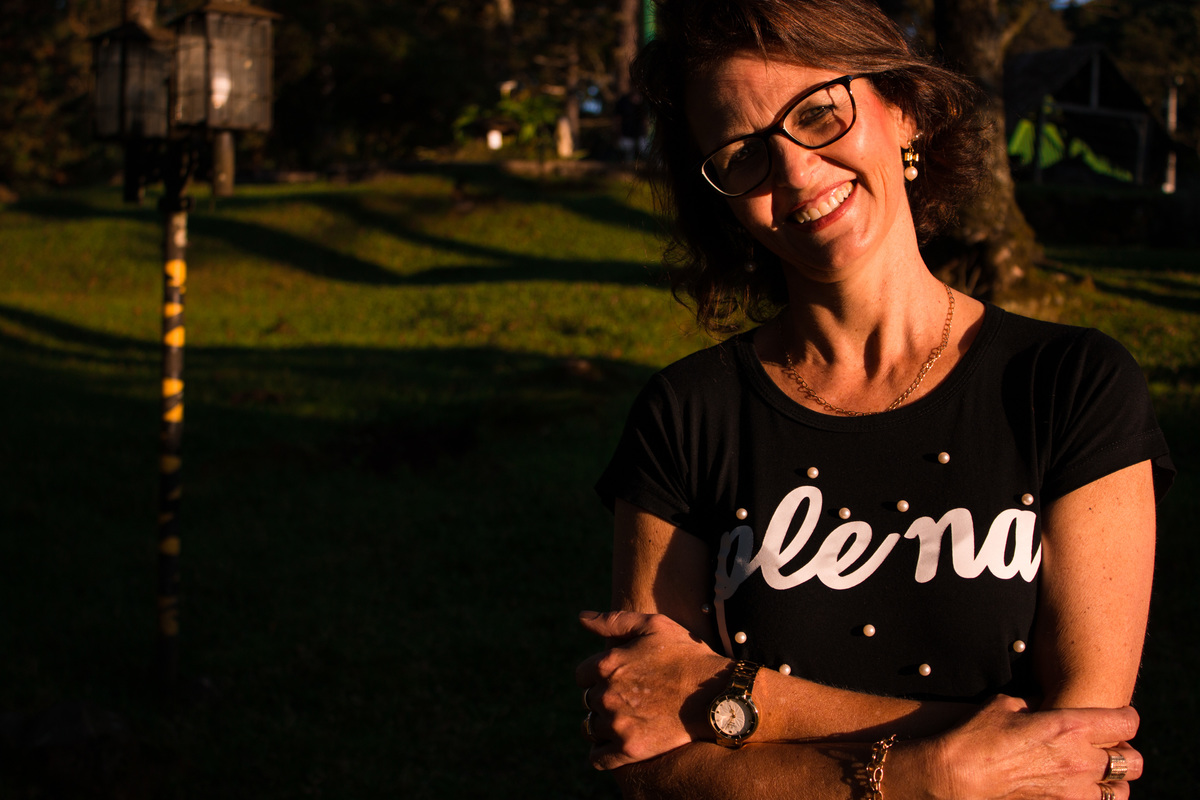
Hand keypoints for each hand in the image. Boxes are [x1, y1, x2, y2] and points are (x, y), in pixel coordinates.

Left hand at [575, 610, 729, 769]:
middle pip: (588, 700)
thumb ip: (613, 621)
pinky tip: (615, 744)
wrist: (717, 694)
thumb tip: (581, 617)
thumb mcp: (653, 625)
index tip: (617, 678)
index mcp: (608, 664)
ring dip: (602, 724)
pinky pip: (598, 758)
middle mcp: (607, 695)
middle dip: (603, 698)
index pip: (582, 675)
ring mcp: (617, 724)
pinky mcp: (629, 749)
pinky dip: (602, 752)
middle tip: (628, 698)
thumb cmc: (687, 655)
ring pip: (591, 727)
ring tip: (625, 720)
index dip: (597, 675)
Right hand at [916, 695, 1142, 799]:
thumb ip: (1037, 705)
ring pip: (1122, 791)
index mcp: (1071, 726)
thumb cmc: (979, 734)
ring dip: (1113, 781)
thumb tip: (1046, 707)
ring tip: (1095, 774)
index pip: (1126, 722)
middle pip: (1133, 761)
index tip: (1118, 716)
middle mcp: (1081, 758)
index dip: (1126, 717)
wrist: (961, 774)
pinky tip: (1077, 789)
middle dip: (1126, 753)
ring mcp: (1075, 789)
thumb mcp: (1008, 704)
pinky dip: (1095, 798)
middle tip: (1108, 748)